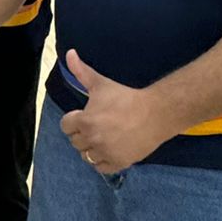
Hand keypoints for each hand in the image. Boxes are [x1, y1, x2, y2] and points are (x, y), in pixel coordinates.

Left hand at [58, 49, 174, 174]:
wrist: (155, 113)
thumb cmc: (126, 97)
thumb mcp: (101, 83)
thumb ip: (81, 71)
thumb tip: (70, 53)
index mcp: (85, 121)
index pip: (66, 126)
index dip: (74, 120)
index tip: (85, 116)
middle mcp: (92, 139)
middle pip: (75, 142)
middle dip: (83, 133)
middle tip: (97, 125)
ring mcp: (105, 152)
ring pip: (86, 156)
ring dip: (91, 148)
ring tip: (103, 137)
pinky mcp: (118, 162)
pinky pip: (100, 167)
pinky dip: (102, 161)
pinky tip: (110, 149)